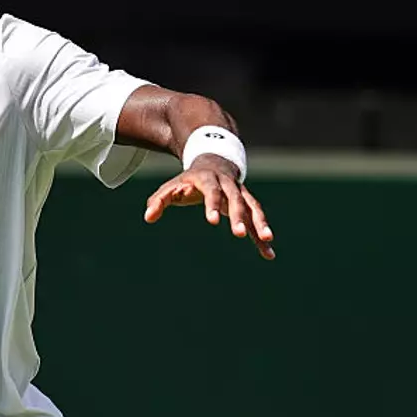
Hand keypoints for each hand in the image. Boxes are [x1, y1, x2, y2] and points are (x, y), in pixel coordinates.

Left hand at [144, 154, 275, 259]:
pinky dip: (262, 235)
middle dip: (238, 217)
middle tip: (239, 234)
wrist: (214, 162)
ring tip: (267, 240)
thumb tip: (148, 218)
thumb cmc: (188, 180)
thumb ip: (159, 200)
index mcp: (209, 179)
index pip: (212, 191)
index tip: (212, 221)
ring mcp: (241, 194)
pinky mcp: (249, 204)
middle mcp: (229, 185)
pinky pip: (257, 219)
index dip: (212, 205)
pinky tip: (268, 254)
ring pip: (253, 207)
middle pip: (236, 199)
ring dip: (260, 223)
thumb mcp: (171, 186)